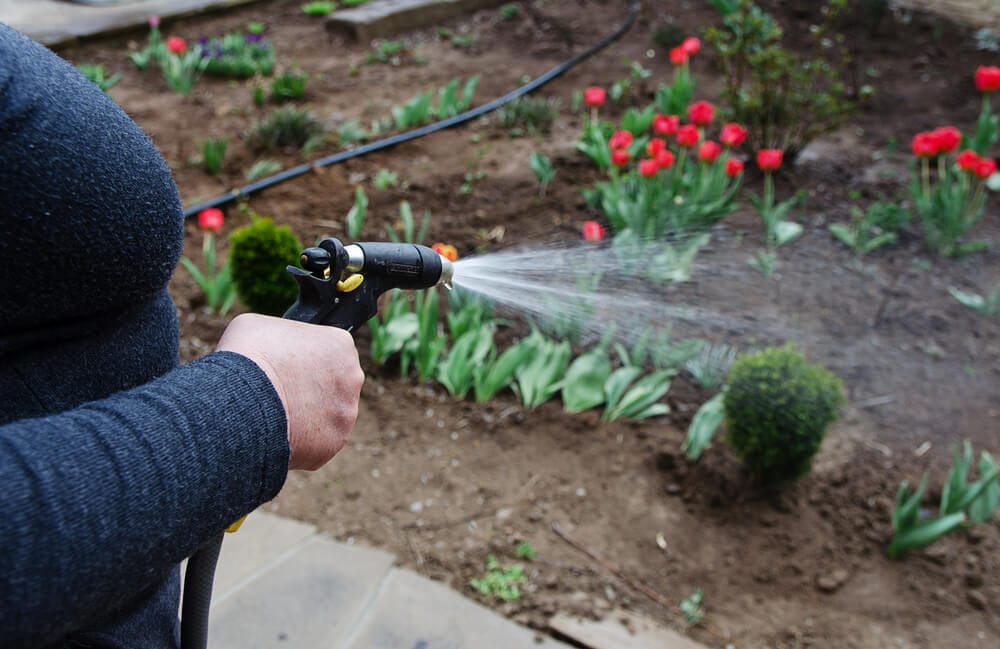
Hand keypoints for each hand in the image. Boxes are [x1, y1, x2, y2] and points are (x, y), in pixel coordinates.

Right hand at [215, 313, 363, 469]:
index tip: (291, 366)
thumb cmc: (247, 358)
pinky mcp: (335, 441)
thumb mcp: (259, 327)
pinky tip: (280, 433)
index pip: (330, 350)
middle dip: (313, 388)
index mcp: (340, 343)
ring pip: (329, 414)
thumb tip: (279, 345)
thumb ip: (283, 334)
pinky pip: (319, 441)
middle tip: (284, 392)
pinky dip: (302, 440)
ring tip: (277, 415)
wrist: (242, 404)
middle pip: (335, 383)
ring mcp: (346, 411)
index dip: (308, 359)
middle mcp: (353, 376)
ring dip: (309, 415)